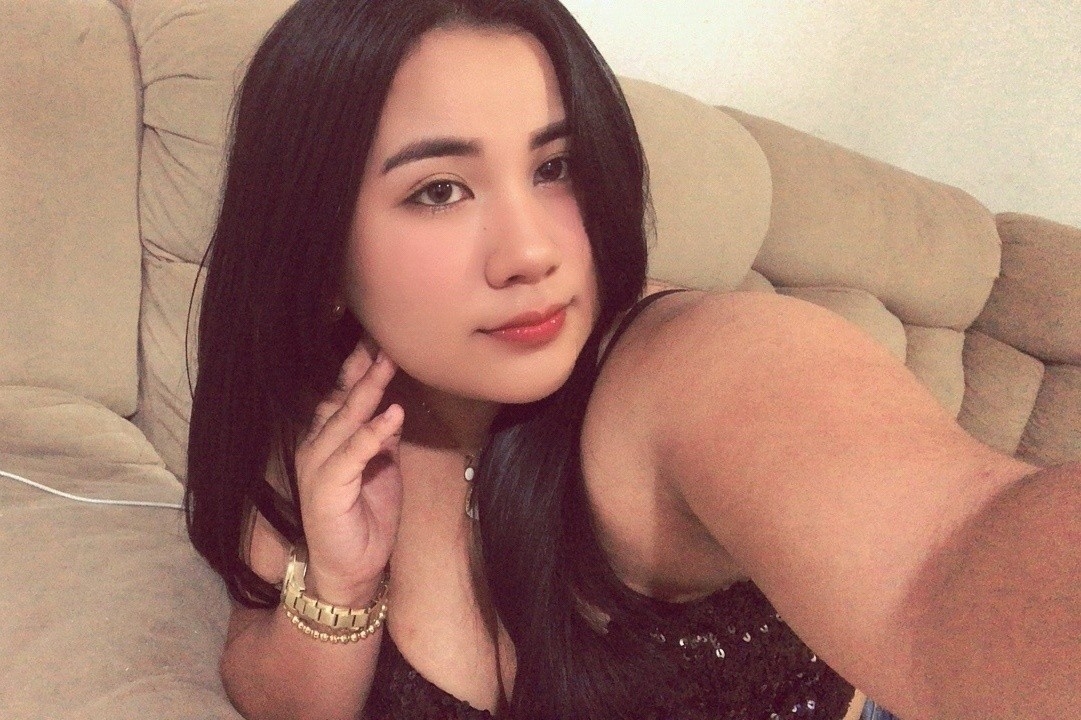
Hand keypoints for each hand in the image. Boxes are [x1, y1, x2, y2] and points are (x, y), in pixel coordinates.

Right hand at [293, 338, 403, 605]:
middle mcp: (318, 446)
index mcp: (329, 440)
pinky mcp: (327, 487)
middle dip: (363, 367)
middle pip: (342, 399)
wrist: (351, 571)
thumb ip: (382, 439)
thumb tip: (393, 408)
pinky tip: (392, 413)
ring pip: (345, 419)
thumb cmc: (366, 521)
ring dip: (368, 390)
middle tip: (384, 337)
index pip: (343, 395)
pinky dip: (373, 432)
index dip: (360, 367)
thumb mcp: (382, 470)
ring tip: (388, 363)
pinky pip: (353, 453)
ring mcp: (319, 465)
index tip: (380, 338)